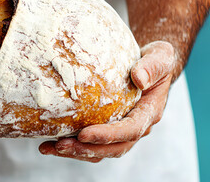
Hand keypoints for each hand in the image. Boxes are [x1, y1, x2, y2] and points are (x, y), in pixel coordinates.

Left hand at [39, 41, 175, 162]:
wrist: (150, 66)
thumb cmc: (155, 61)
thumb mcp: (160, 57)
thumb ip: (152, 66)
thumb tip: (139, 78)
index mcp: (149, 112)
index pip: (130, 130)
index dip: (108, 135)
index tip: (83, 134)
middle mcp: (137, 127)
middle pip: (113, 148)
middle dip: (86, 149)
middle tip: (60, 145)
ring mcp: (121, 131)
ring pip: (100, 151)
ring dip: (75, 152)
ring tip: (49, 148)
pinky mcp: (107, 129)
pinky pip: (91, 144)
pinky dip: (72, 146)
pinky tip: (48, 143)